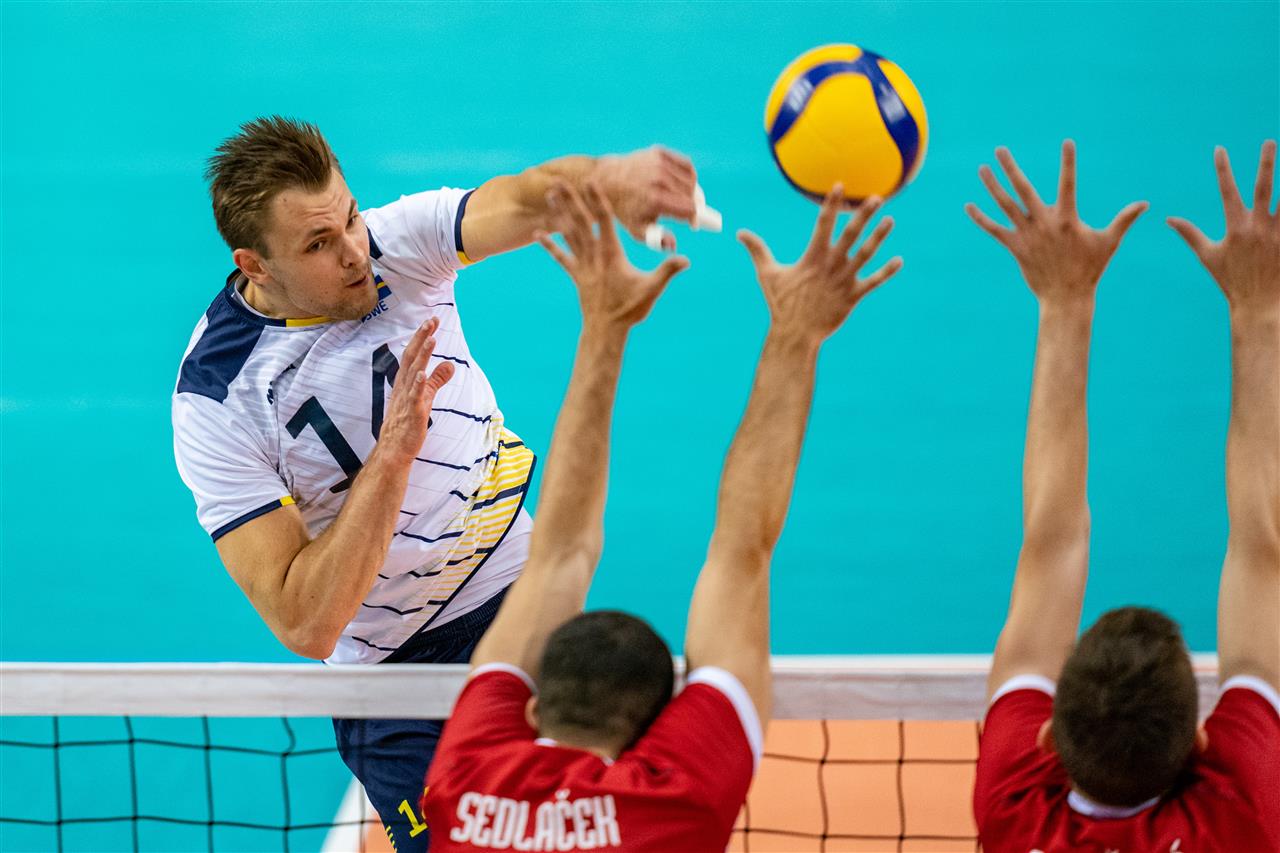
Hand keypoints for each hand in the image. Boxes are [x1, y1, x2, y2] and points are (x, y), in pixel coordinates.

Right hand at [372, 317, 455, 465]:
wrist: (393, 449)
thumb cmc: (406, 422)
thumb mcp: (425, 397)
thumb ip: (437, 380)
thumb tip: (450, 364)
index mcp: (406, 381)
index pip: (413, 354)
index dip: (421, 337)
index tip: (431, 321)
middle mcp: (404, 386)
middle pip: (412, 358)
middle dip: (422, 338)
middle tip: (431, 321)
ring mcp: (407, 399)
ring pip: (414, 373)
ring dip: (423, 355)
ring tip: (431, 339)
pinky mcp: (412, 413)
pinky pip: (414, 397)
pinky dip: (418, 384)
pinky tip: (423, 373)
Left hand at [538, 182, 688, 331]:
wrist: (606, 329)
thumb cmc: (630, 309)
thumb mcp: (652, 288)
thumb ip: (668, 271)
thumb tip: (686, 259)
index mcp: (611, 253)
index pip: (604, 221)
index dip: (597, 200)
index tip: (591, 181)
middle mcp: (594, 255)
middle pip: (580, 222)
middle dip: (570, 200)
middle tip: (559, 179)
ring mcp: (582, 265)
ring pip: (568, 234)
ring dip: (559, 214)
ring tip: (549, 195)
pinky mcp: (576, 275)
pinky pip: (561, 258)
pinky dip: (550, 246)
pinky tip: (537, 235)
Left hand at [595, 146, 697, 249]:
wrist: (606, 180)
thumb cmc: (624, 209)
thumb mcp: (637, 229)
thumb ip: (657, 240)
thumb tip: (673, 246)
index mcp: (656, 199)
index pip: (690, 209)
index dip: (695, 218)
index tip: (692, 224)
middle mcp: (659, 179)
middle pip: (693, 195)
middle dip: (694, 206)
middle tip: (689, 213)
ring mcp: (660, 163)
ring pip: (692, 179)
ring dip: (692, 191)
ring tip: (685, 200)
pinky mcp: (660, 152)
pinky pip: (686, 164)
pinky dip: (689, 175)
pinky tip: (682, 184)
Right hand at [737, 185, 901, 345]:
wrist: (795, 334)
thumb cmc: (781, 304)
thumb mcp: (766, 274)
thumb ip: (757, 250)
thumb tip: (740, 233)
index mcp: (812, 257)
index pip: (823, 223)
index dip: (832, 203)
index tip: (840, 186)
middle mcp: (831, 265)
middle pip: (850, 234)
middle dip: (863, 215)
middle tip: (877, 197)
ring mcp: (844, 280)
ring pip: (865, 254)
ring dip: (878, 237)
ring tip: (890, 220)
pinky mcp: (853, 296)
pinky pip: (873, 282)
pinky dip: (886, 272)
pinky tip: (899, 261)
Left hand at [966, 141, 1147, 304]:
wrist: (1066, 297)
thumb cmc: (1090, 269)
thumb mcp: (1109, 242)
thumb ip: (1124, 219)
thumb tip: (1146, 204)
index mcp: (1067, 218)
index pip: (1069, 183)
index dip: (1069, 162)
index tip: (1067, 141)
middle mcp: (1044, 223)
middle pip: (1023, 189)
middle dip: (1011, 168)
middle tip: (998, 149)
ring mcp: (1028, 235)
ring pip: (1005, 206)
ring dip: (992, 186)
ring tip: (981, 168)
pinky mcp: (1016, 248)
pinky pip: (994, 230)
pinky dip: (981, 218)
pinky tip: (968, 205)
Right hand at [1168, 141, 1278, 317]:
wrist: (1260, 305)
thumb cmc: (1231, 281)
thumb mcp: (1208, 256)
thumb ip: (1190, 234)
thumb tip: (1169, 219)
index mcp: (1236, 228)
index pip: (1227, 191)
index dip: (1222, 169)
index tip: (1219, 149)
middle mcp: (1258, 227)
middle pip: (1264, 187)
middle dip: (1267, 163)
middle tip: (1269, 141)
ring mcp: (1278, 234)